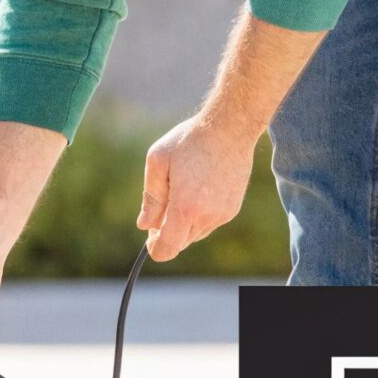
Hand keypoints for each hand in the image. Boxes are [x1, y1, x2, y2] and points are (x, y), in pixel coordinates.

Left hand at [139, 115, 256, 261]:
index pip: (168, 248)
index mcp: (185, 207)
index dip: (156, 248)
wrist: (230, 129)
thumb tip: (145, 225)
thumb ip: (151, 198)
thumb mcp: (159, 161)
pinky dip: (199, 215)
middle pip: (181, 242)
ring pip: (196, 234)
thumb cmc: (190, 141)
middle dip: (168, 231)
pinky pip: (210, 223)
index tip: (150, 238)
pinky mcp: (232, 209)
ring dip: (184, 223)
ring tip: (182, 190)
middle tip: (163, 204)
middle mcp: (206, 216)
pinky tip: (198, 189)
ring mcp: (222, 215)